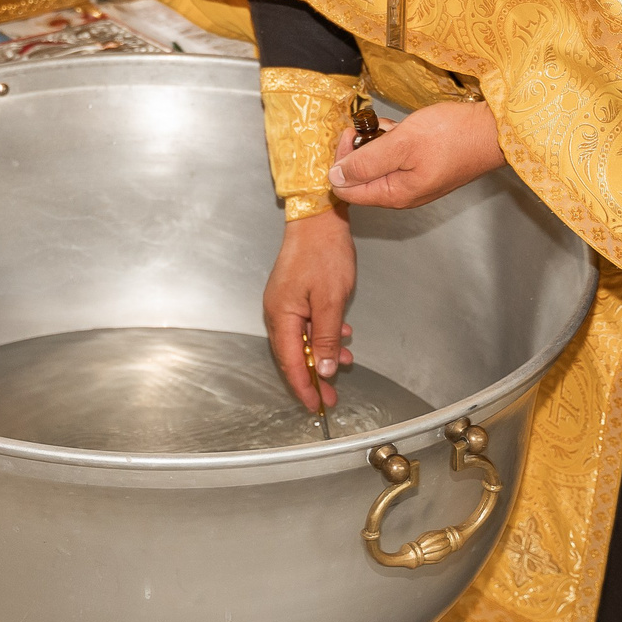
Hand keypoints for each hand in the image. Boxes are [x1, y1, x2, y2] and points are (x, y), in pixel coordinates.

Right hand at [265, 206, 355, 410]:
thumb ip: (326, 337)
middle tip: (330, 397)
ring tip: (345, 363)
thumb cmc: (324, 254)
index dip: (303, 386)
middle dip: (313, 377)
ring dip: (321, 354)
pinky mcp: (294, 295)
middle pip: (292, 354)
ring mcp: (284, 303)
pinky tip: (341, 336)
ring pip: (301, 339)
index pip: (289, 361)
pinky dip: (322, 335)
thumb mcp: (331, 300)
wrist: (318, 217)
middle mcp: (277, 312)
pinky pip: (305, 324)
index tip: (316, 404)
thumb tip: (323, 369)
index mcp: (281, 315)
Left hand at [327, 100, 505, 209]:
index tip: (352, 134)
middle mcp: (403, 195)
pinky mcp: (424, 170)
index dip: (341, 160)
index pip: (346, 190)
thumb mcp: (401, 144)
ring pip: (379, 166)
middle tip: (374, 127)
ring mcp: (415, 183)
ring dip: (378, 143)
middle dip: (361, 149)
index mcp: (395, 195)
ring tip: (394, 127)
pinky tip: (406, 129)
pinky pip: (396, 160)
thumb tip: (335, 177)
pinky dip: (395, 143)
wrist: (492, 130)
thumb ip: (366, 162)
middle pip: (361, 178)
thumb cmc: (451, 135)